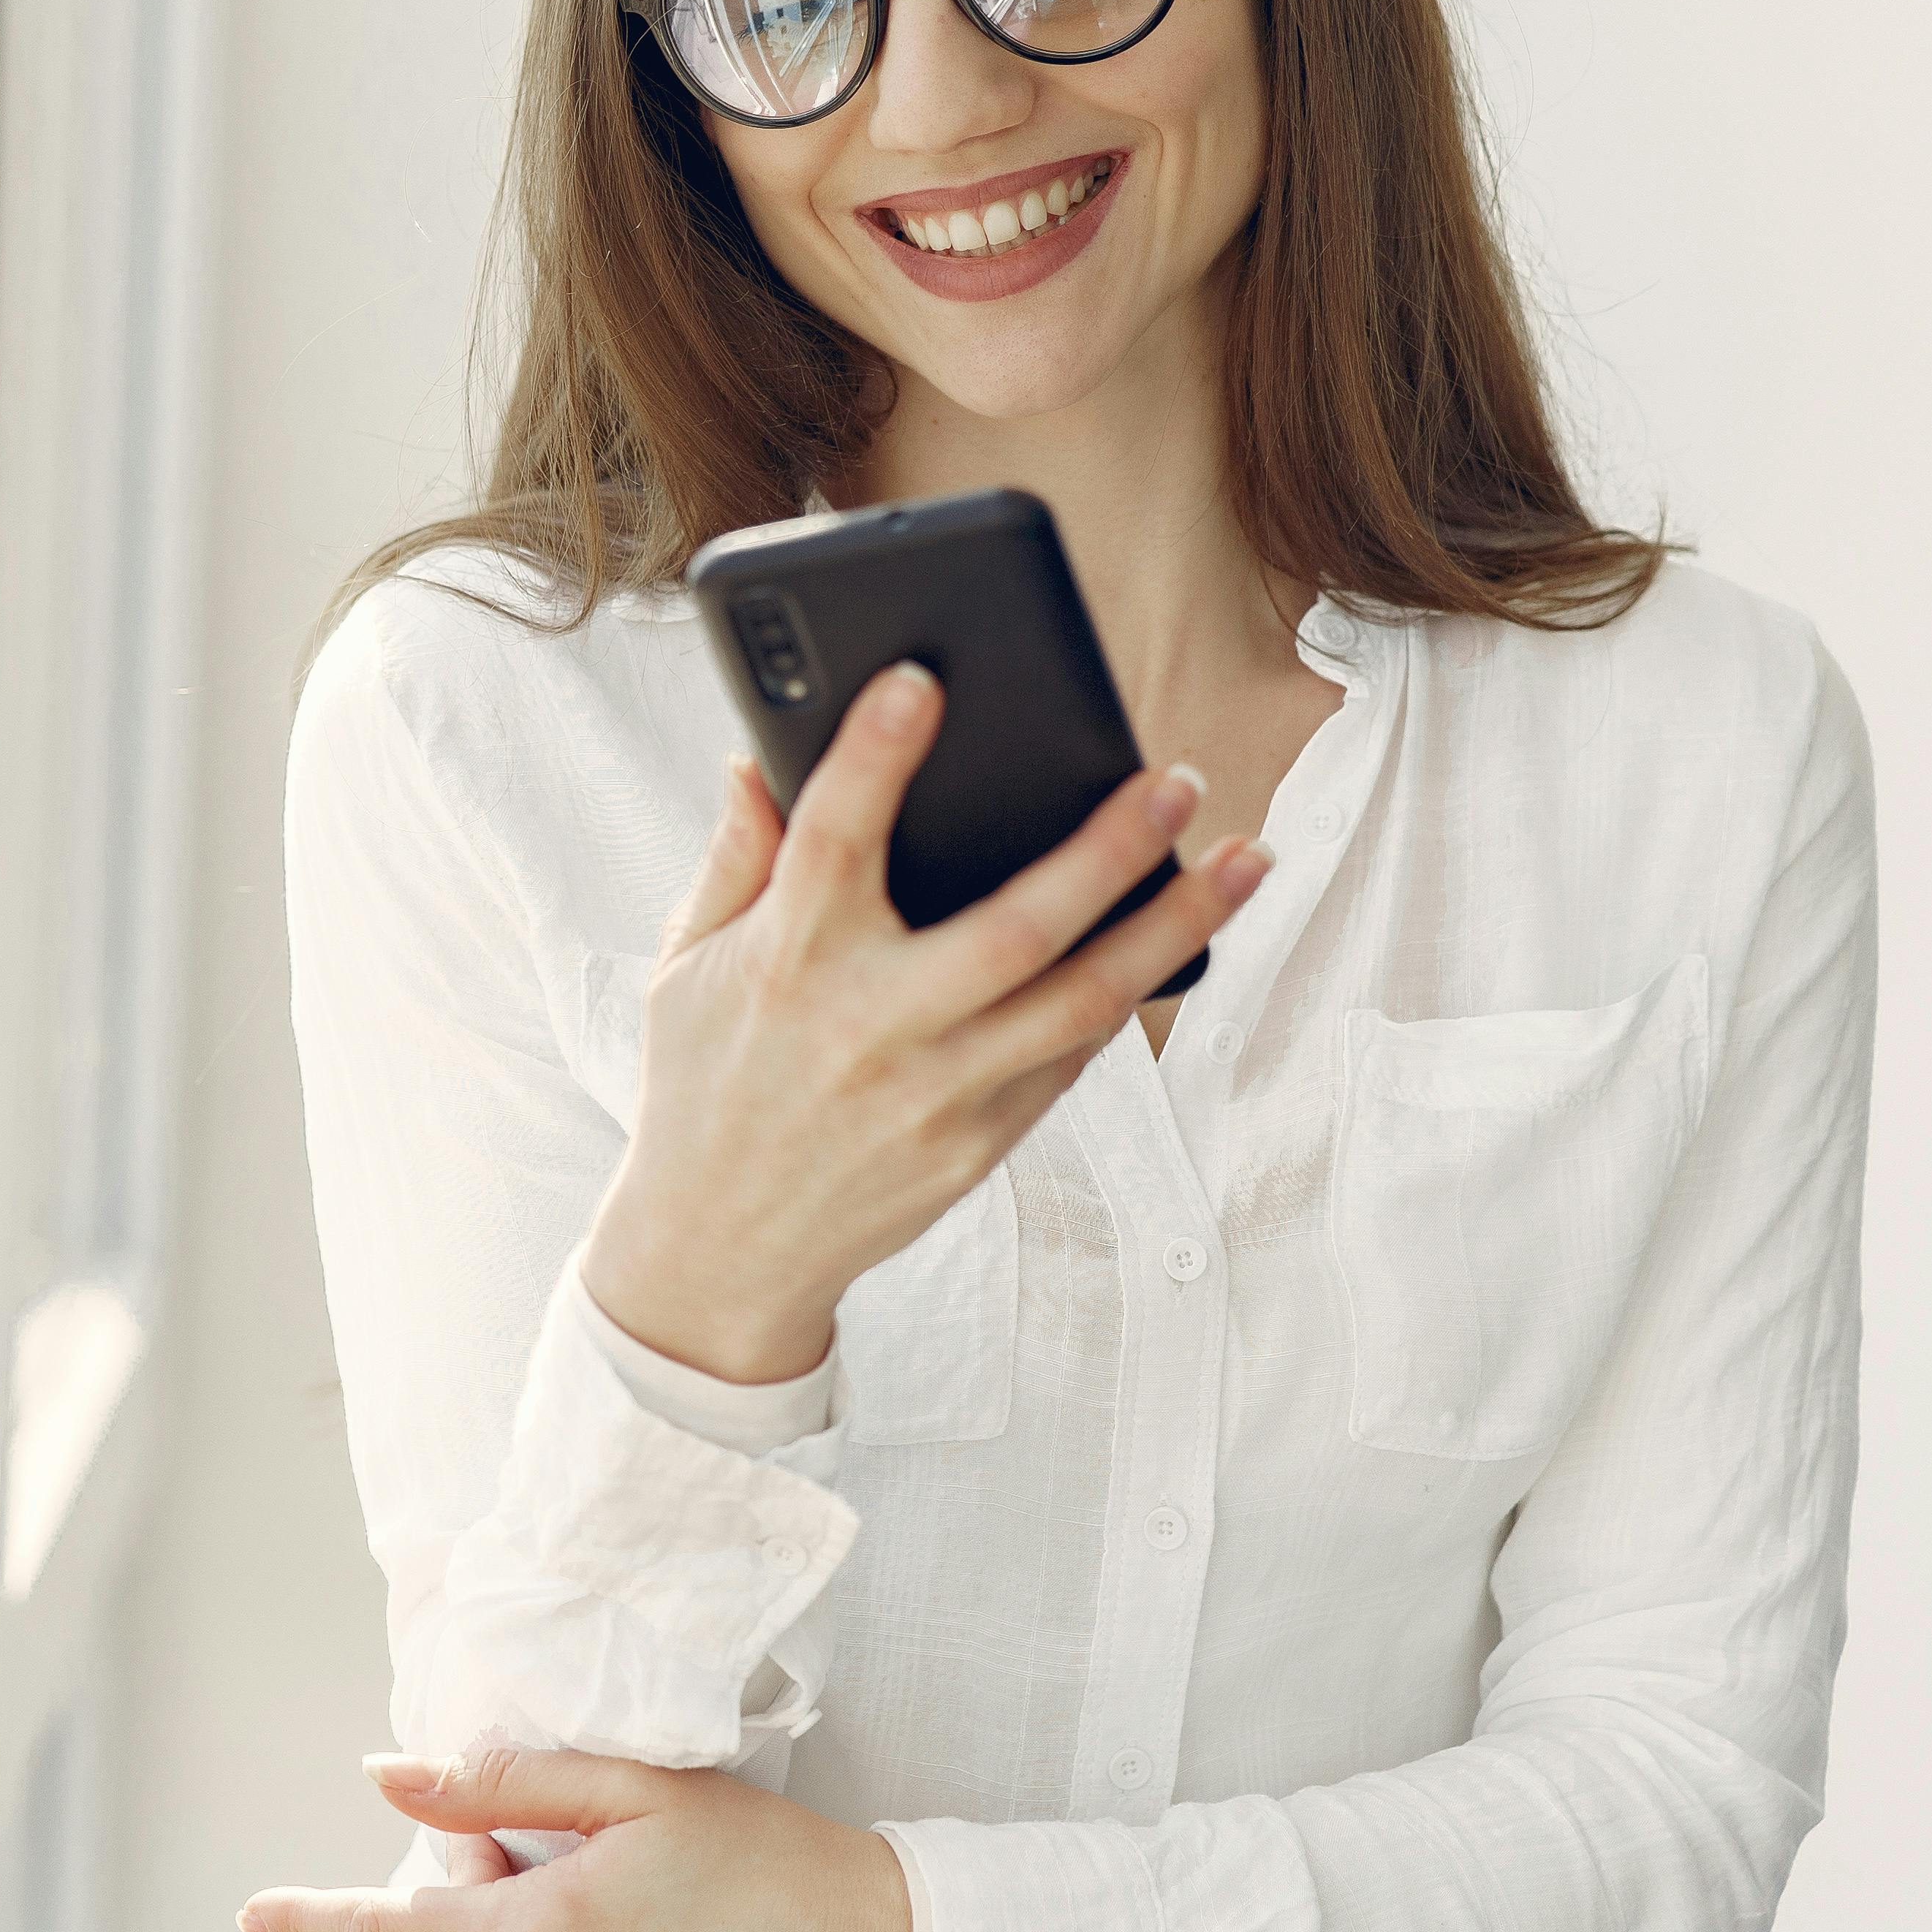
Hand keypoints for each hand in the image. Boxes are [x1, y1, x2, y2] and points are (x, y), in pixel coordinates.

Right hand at [582, 666, 1267, 1382]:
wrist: (719, 1251)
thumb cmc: (704, 1086)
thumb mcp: (688, 967)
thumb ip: (735, 861)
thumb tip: (754, 760)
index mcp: (785, 964)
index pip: (832, 839)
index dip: (875, 754)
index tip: (921, 680)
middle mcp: (869, 1027)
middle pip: (1014, 926)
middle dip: (1107, 849)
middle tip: (1175, 782)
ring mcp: (935, 1093)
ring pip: (1082, 999)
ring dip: (1173, 924)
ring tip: (1242, 858)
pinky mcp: (977, 1143)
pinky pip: (1073, 1057)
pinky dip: (1131, 993)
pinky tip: (1178, 937)